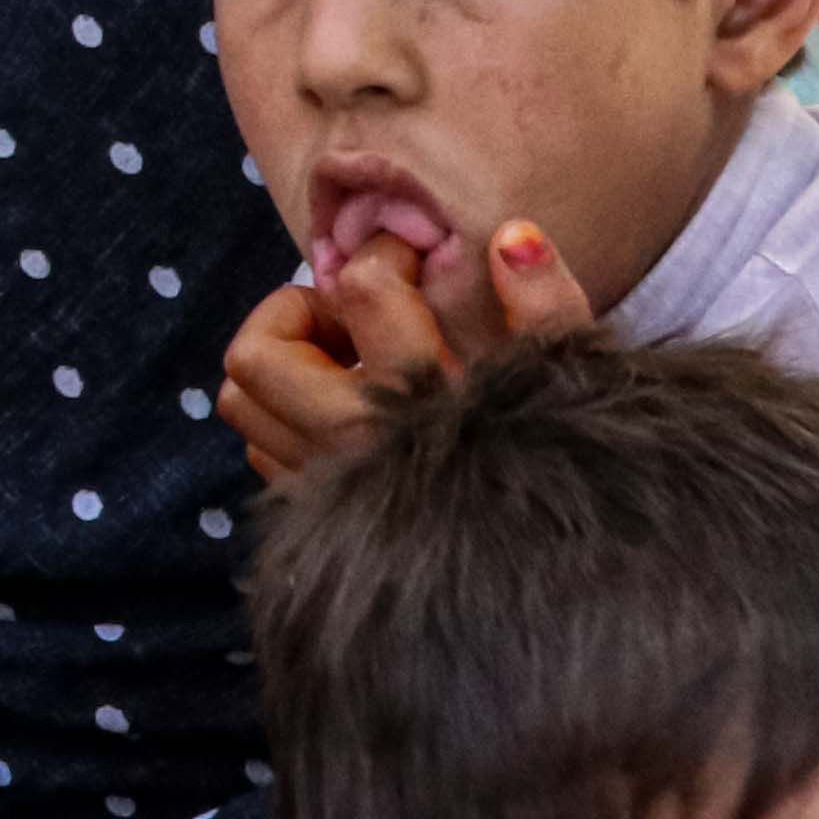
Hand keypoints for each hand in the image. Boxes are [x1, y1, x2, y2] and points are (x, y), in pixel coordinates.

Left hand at [217, 220, 596, 483]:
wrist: (556, 581)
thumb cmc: (569, 469)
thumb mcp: (573, 380)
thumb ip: (546, 304)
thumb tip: (510, 237)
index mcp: (417, 397)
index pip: (362, 289)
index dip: (386, 255)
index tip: (416, 265)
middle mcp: (353, 441)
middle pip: (256, 354)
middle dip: (294, 311)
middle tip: (353, 313)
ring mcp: (327, 484)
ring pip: (244, 404)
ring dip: (282, 364)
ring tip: (346, 356)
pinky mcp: (320, 517)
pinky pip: (266, 450)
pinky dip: (288, 416)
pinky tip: (349, 407)